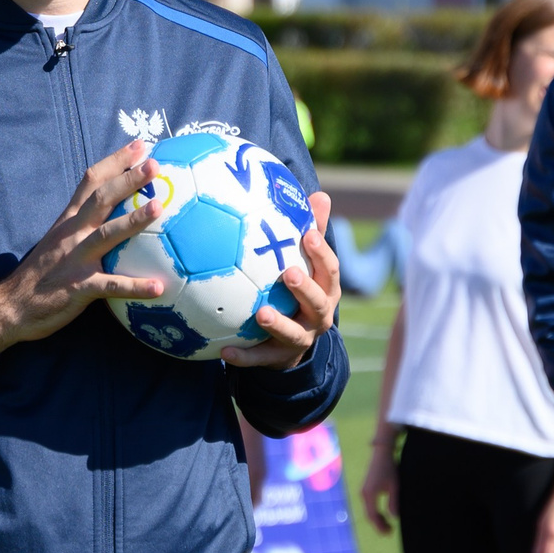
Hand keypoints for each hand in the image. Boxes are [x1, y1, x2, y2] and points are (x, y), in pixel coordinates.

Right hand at [0, 140, 166, 360]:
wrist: (11, 307)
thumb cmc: (39, 276)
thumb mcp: (57, 241)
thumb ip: (81, 227)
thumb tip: (113, 217)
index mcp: (69, 220)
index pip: (92, 181)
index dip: (116, 161)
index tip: (140, 146)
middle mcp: (72, 234)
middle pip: (101, 199)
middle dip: (127, 179)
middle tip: (154, 164)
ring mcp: (75, 259)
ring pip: (107, 234)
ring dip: (133, 220)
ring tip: (159, 208)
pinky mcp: (78, 287)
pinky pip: (110, 286)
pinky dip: (134, 286)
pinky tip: (159, 287)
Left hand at [223, 192, 341, 370]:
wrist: (293, 342)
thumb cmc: (298, 290)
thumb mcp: (307, 263)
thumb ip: (312, 232)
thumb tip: (321, 194)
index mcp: (326, 289)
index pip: (329, 269)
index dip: (321, 252)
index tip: (308, 234)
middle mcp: (319, 314)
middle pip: (318, 302)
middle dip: (306, 289)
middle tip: (289, 274)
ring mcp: (300, 338)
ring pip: (293, 334)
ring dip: (278, 324)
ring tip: (262, 314)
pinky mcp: (279, 357)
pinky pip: (260, 358)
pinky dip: (244, 357)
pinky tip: (224, 352)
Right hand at [361, 434, 398, 533]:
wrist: (381, 453)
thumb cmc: (390, 468)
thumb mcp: (395, 486)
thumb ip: (394, 502)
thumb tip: (394, 517)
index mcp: (370, 494)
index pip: (373, 516)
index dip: (380, 526)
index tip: (389, 533)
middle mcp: (364, 494)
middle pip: (369, 515)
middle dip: (379, 524)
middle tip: (390, 532)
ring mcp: (363, 491)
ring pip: (369, 510)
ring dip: (377, 518)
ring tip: (388, 525)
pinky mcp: (366, 488)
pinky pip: (369, 504)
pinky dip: (375, 511)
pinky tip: (384, 514)